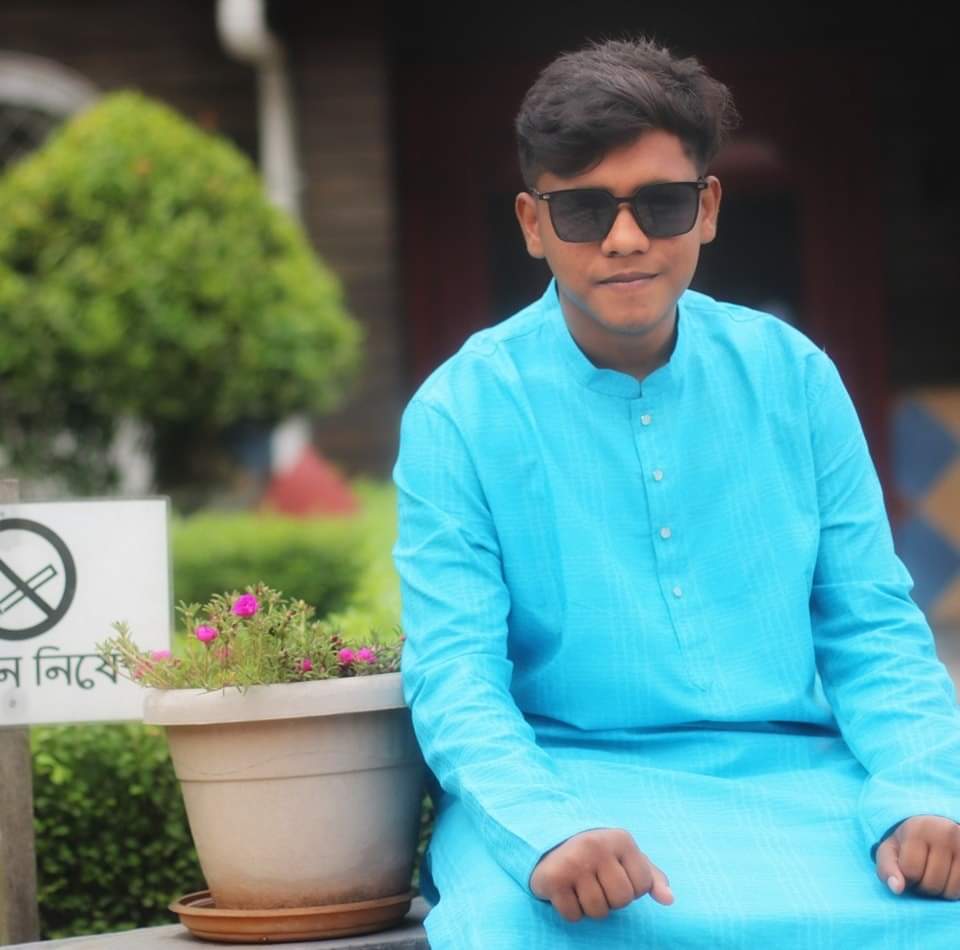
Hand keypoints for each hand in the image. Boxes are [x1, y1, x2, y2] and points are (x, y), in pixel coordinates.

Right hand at [529, 828, 672, 921]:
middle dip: (610, 899)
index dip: (631, 889)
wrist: (551, 842)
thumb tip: (669, 899)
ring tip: (582, 887)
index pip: (642, 886)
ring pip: (598, 911)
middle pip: (620, 900)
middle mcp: (597, 846)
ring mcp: (574, 862)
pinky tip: (566, 892)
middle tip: (597, 883)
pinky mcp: (554, 879)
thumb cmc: (598, 854)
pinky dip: (571, 911)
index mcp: (620, 839)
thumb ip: (651, 877)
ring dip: (590, 907)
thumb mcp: (627, 857)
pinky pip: (573, 915)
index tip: (615, 875)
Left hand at [875, 815, 959, 898]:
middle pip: (932, 884)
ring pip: (951, 891)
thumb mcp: (890, 851)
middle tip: (923, 872)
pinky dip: (954, 890)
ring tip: (935, 874)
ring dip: (940, 890)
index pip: (910, 871)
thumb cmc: (907, 844)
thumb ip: (886, 869)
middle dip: (923, 886)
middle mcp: (943, 834)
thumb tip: (897, 889)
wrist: (934, 829)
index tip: (908, 867)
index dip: (907, 877)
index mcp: (917, 829)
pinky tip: (949, 876)